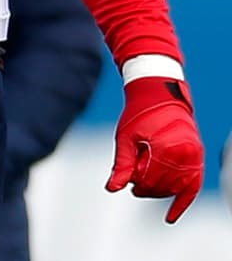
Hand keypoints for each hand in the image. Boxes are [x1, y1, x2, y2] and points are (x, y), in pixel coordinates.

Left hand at [106, 77, 203, 222]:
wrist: (160, 94)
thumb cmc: (140, 112)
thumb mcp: (125, 137)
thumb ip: (121, 164)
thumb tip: (112, 188)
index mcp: (166, 147)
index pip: (150, 180)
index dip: (136, 182)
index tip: (127, 176)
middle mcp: (186, 154)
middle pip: (164, 186)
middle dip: (146, 187)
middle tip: (133, 178)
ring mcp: (195, 156)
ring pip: (177, 188)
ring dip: (160, 191)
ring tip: (144, 183)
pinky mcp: (198, 158)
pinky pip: (193, 186)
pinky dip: (181, 202)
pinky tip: (170, 217)